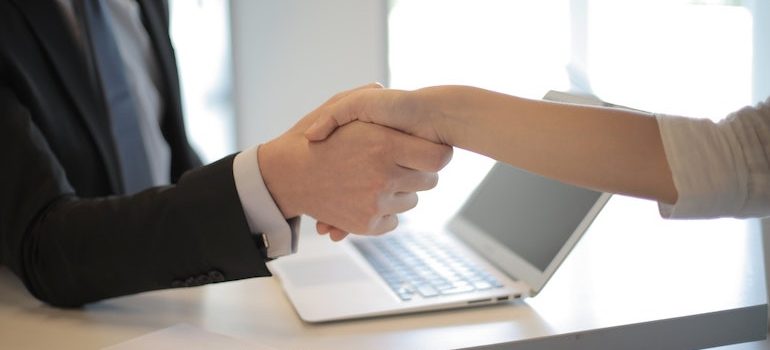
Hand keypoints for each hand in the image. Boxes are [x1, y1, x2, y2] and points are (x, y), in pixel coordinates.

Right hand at [258, 88, 452, 236]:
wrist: (285, 175)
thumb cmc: (312, 138)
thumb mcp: (338, 106)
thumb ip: (366, 96)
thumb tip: (384, 89)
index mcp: (384, 145)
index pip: (439, 157)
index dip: (436, 153)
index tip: (426, 150)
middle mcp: (384, 176)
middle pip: (429, 181)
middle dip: (417, 171)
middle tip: (400, 163)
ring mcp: (375, 203)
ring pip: (411, 201)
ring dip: (400, 192)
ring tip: (376, 178)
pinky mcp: (366, 225)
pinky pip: (393, 220)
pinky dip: (385, 212)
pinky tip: (368, 197)